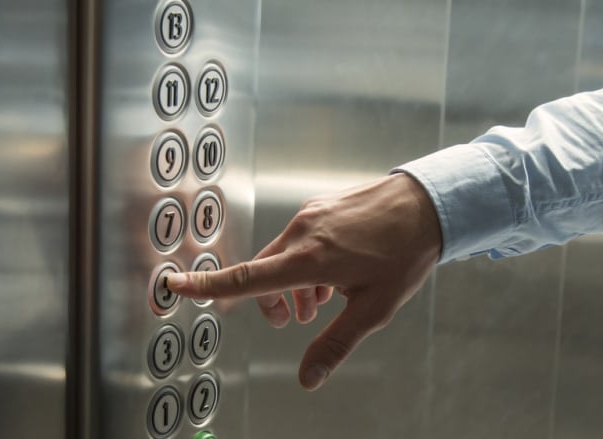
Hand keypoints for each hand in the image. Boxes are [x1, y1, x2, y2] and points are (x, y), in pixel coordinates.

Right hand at [167, 173, 441, 389]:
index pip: (247, 277)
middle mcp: (302, 232)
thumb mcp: (373, 308)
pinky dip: (303, 262)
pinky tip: (332, 275)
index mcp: (309, 259)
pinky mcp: (320, 207)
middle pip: (263, 272)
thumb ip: (336, 343)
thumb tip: (308, 378)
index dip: (208, 285)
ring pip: (282, 255)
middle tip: (294, 321)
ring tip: (320, 302)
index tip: (176, 284)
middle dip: (270, 300)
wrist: (426, 203)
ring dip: (290, 283)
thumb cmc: (403, 254)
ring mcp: (310, 215)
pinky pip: (299, 238)